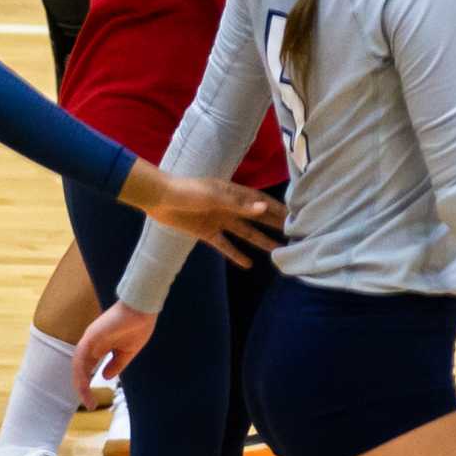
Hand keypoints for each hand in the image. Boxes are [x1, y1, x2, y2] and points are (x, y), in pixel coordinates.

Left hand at [73, 301, 156, 394]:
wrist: (143, 309)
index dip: (87, 385)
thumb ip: (116, 365)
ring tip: (86, 398)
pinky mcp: (91, 336)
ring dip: (80, 383)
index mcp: (100, 346)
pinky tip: (84, 384)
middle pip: (80, 369)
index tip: (92, 401)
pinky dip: (80, 371)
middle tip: (88, 404)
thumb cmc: (138, 326)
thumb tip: (104, 377)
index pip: (88, 368)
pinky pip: (80, 357)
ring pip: (78, 364)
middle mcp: (92, 343)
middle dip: (82, 388)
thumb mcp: (127, 352)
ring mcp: (90, 339)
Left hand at [127, 166, 285, 266]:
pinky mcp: (206, 233)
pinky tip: (247, 264)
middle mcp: (229, 207)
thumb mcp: (214, 196)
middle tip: (293, 234)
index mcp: (233, 193)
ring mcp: (219, 220)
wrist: (160, 198)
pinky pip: (224, 245)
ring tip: (277, 251)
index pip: (260, 201)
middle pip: (256, 217)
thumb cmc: (188, 191)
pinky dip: (235, 254)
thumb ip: (239, 205)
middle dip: (274, 224)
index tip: (295, 216)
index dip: (277, 208)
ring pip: (244, 232)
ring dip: (260, 241)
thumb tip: (264, 209)